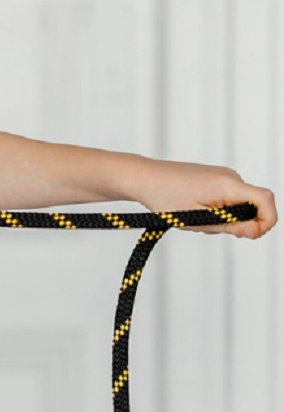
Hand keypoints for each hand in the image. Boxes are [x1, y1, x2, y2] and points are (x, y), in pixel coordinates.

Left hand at [136, 159, 275, 238]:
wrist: (144, 178)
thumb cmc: (165, 197)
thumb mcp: (197, 219)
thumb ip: (229, 226)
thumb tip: (256, 231)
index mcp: (228, 184)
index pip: (265, 199)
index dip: (267, 220)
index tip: (251, 235)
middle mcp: (230, 177)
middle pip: (251, 206)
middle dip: (236, 224)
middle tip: (205, 226)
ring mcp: (223, 176)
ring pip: (237, 206)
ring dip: (222, 219)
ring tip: (193, 217)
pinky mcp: (215, 179)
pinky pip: (227, 200)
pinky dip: (215, 211)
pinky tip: (193, 211)